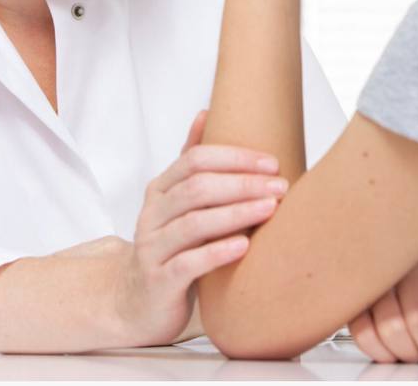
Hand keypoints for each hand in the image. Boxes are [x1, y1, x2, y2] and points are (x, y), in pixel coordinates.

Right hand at [116, 110, 289, 345]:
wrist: (138, 304)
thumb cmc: (170, 248)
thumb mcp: (177, 203)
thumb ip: (191, 162)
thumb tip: (206, 112)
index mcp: (160, 190)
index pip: (194, 160)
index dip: (234, 158)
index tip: (272, 162)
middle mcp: (152, 215)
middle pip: (197, 188)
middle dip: (242, 183)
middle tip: (280, 185)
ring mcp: (152, 248)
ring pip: (194, 223)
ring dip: (236, 213)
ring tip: (270, 209)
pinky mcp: (159, 282)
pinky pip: (188, 263)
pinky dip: (218, 252)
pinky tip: (244, 246)